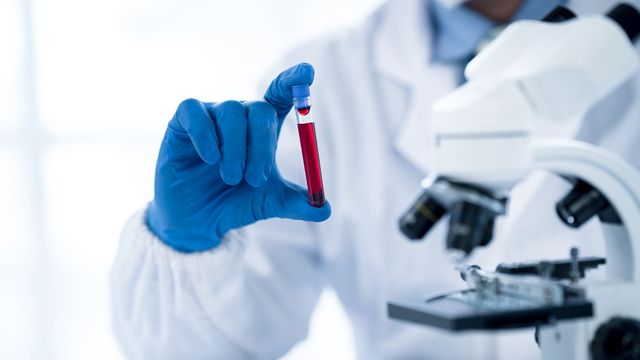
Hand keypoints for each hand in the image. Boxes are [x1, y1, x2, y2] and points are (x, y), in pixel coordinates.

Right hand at [146, 63, 330, 251]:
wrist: (197, 219)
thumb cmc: (235, 203)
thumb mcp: (269, 203)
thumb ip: (297, 203)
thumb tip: (326, 210)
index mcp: (264, 127)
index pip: (281, 93)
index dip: (293, 81)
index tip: (308, 72)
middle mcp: (240, 116)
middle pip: (259, 109)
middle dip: (261, 144)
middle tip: (255, 179)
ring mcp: (211, 115)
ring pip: (230, 112)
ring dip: (235, 149)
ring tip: (232, 179)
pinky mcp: (182, 121)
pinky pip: (195, 113)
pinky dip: (205, 135)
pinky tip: (210, 159)